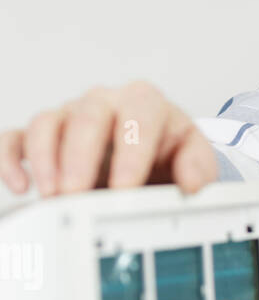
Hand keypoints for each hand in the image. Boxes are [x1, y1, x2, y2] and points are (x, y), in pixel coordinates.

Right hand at [0, 81, 217, 197]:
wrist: (152, 158)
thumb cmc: (170, 156)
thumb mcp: (194, 159)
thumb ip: (198, 167)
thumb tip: (192, 183)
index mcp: (144, 103)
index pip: (137, 116)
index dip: (130, 152)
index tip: (126, 189)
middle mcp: (104, 103)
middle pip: (87, 116)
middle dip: (81, 157)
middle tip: (78, 194)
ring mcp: (70, 117)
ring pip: (47, 123)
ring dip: (45, 160)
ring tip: (52, 196)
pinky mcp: (45, 137)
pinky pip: (16, 138)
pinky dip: (11, 159)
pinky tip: (20, 187)